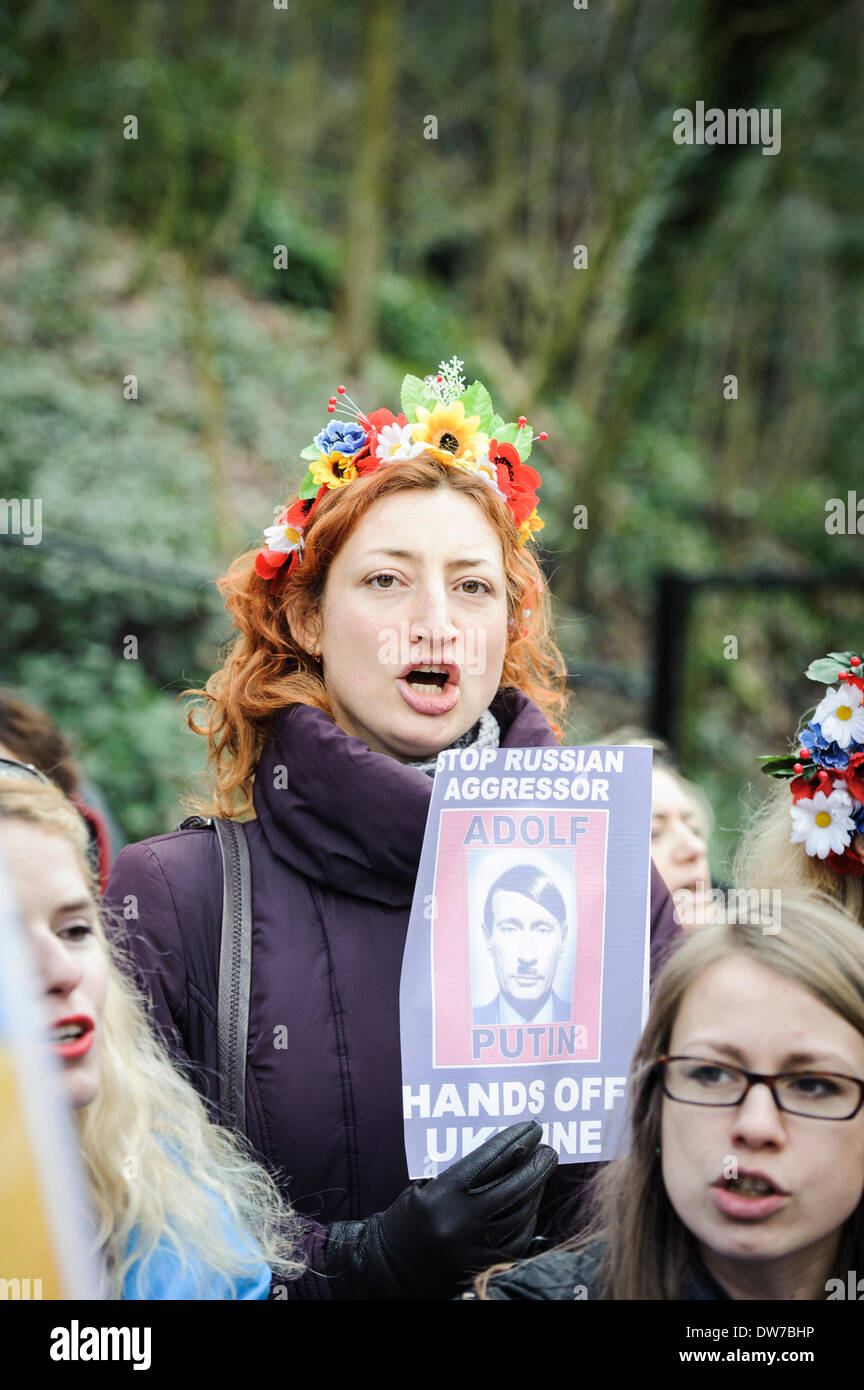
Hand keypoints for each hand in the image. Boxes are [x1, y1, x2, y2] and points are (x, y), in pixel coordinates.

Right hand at [324, 1121, 556, 1299]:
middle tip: (548, 1149)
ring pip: (520, 1213)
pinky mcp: (483, 1267)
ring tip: (541, 1173)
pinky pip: (517, 1241)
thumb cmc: (407, 1220)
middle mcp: (461, 1221)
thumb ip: (460, 1171)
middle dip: (536, 1164)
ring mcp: (474, 1247)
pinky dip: (528, 1220)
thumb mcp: (425, 1187)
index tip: (531, 1129)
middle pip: (513, 1186)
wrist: (390, 1268)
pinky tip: (531, 1205)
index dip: (514, 1140)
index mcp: (443, 1194)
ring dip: (536, 1190)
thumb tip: (503, 1151)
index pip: (489, 1159)